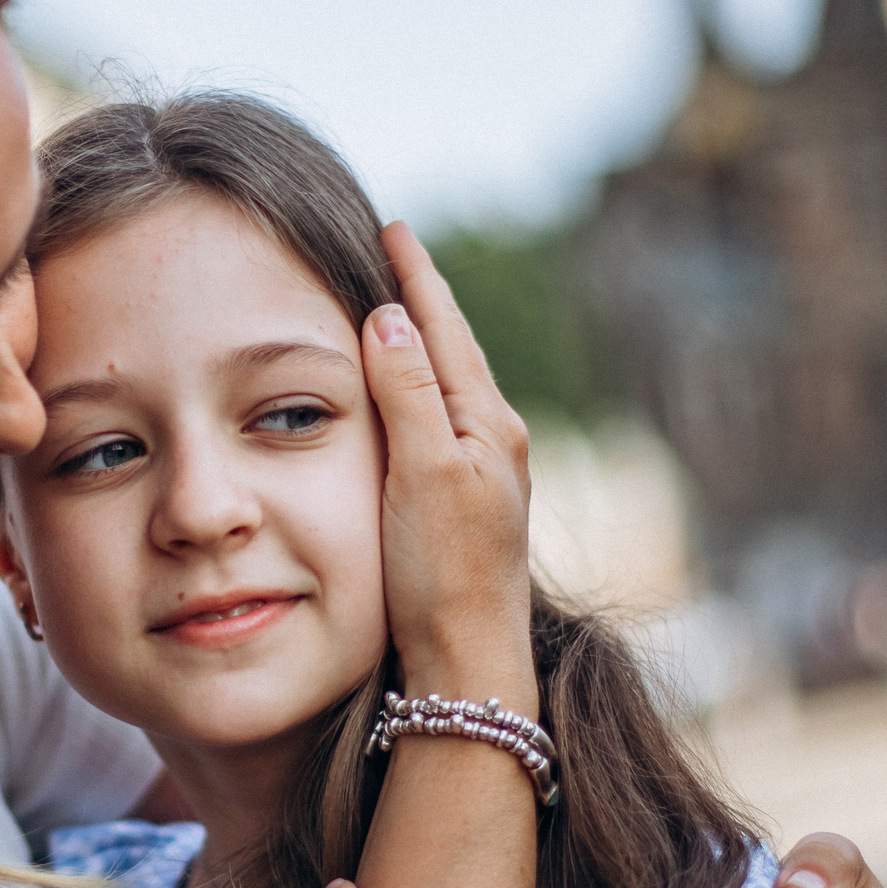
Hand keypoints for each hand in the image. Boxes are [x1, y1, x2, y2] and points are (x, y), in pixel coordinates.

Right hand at [363, 223, 533, 700]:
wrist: (466, 660)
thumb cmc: (442, 572)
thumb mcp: (421, 472)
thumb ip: (408, 394)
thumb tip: (390, 320)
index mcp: (488, 423)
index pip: (445, 329)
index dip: (415, 277)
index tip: (393, 227)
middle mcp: (496, 441)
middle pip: (455, 350)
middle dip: (423, 301)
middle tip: (393, 250)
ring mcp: (487, 475)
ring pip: (451, 386)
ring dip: (424, 344)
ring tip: (398, 310)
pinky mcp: (470, 507)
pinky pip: (443, 422)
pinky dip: (422, 391)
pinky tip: (412, 400)